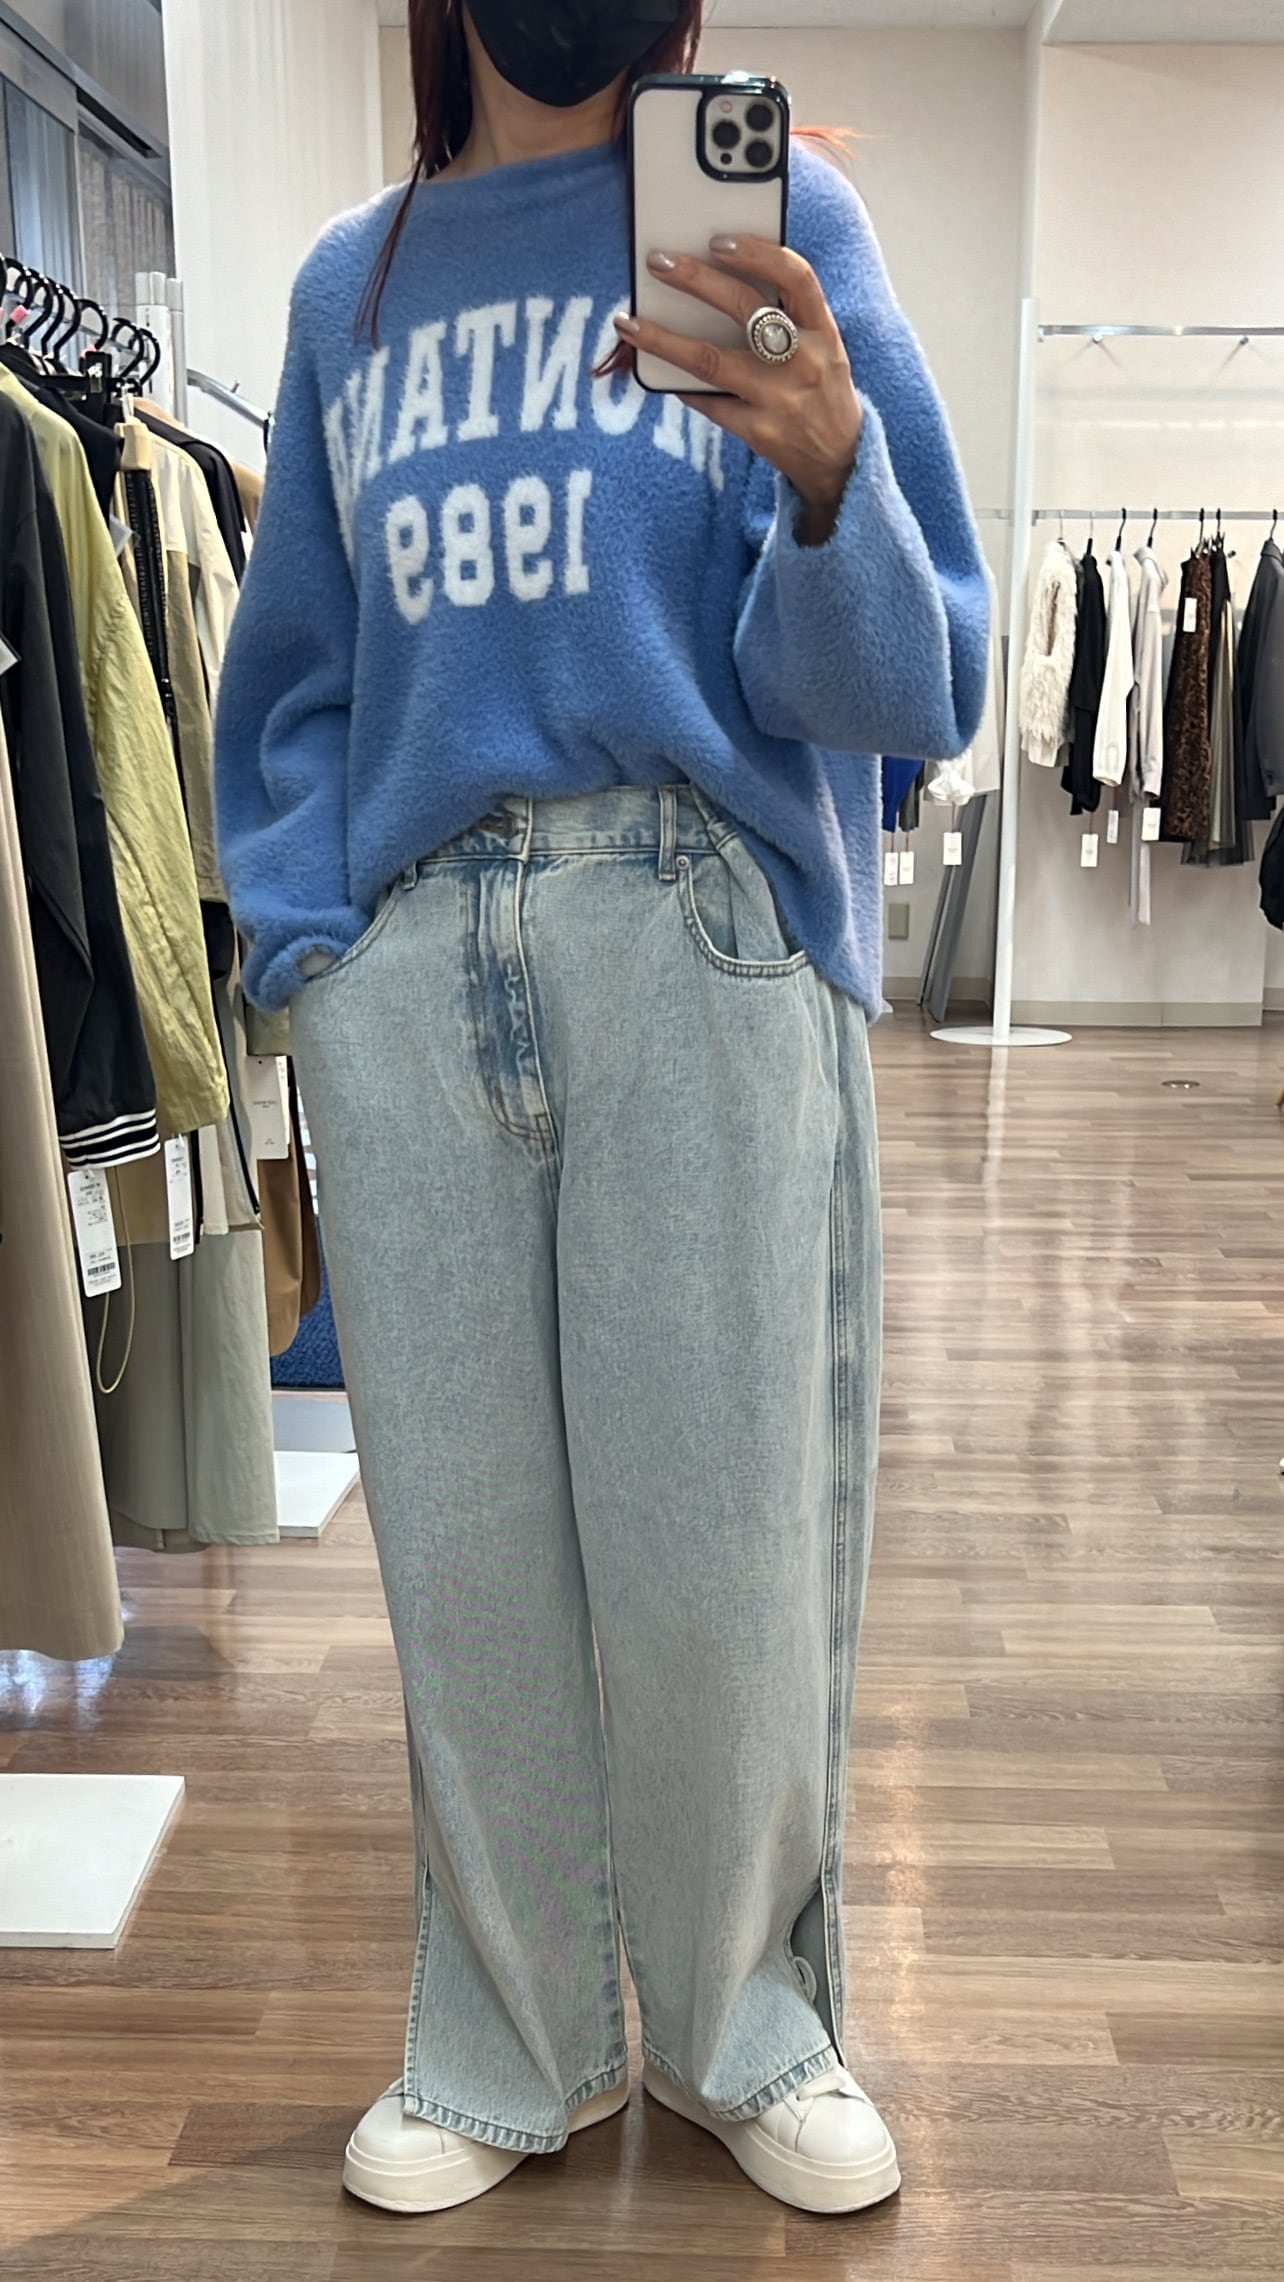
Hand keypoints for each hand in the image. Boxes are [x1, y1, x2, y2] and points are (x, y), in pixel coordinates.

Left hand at [614, 233, 863, 545]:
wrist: (839, 459)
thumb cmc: (820, 390)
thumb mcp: (822, 348)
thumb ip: (786, 316)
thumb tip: (718, 280)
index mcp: (823, 331)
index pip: (797, 278)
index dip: (759, 254)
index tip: (719, 241)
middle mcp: (804, 361)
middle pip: (746, 309)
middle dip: (697, 280)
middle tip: (658, 261)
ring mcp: (780, 399)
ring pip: (712, 360)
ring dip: (664, 339)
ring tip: (629, 323)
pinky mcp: (758, 432)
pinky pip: (708, 402)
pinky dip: (681, 386)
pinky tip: (659, 371)